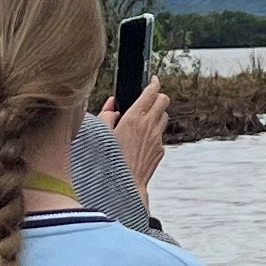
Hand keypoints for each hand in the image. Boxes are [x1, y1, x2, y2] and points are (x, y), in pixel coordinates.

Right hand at [104, 80, 168, 197]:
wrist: (125, 186)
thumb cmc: (109, 161)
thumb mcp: (101, 134)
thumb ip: (106, 115)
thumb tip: (111, 104)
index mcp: (134, 117)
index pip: (152, 91)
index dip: (154, 82)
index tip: (153, 80)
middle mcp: (149, 125)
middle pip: (164, 100)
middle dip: (158, 96)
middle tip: (150, 97)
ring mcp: (157, 138)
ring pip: (164, 117)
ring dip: (157, 114)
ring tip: (143, 119)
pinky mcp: (160, 150)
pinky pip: (160, 135)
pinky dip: (153, 133)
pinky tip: (140, 141)